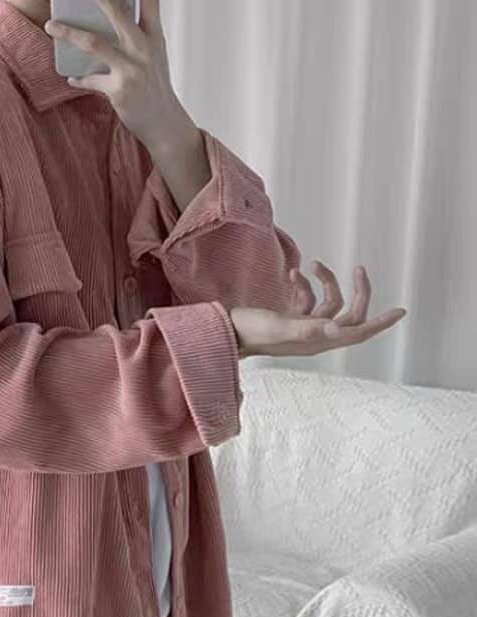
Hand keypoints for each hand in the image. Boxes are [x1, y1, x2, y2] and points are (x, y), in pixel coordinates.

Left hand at [44, 0, 187, 151]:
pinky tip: (71, 77)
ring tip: (50, 25)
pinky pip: (90, 80)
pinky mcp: (118, 90)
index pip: (150, 2)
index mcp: (154, 36)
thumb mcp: (155, 54)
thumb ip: (139, 34)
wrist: (163, 122)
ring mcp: (130, 69)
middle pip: (117, 13)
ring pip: (93, 43)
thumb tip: (113, 17)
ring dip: (68, 33)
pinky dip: (78, 79)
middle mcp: (143, 49)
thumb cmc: (155, 87)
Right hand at [229, 261, 406, 357]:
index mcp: (316, 341)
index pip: (358, 332)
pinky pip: (308, 300)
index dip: (381, 322)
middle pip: (349, 314)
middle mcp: (314, 336)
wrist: (225, 331)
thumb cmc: (248, 331)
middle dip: (355, 290)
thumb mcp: (278, 326)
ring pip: (328, 303)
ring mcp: (302, 328)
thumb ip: (308, 327)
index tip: (401, 311)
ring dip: (323, 281)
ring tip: (312, 264)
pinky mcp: (290, 320)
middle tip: (359, 268)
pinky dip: (304, 284)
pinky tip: (292, 273)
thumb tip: (338, 327)